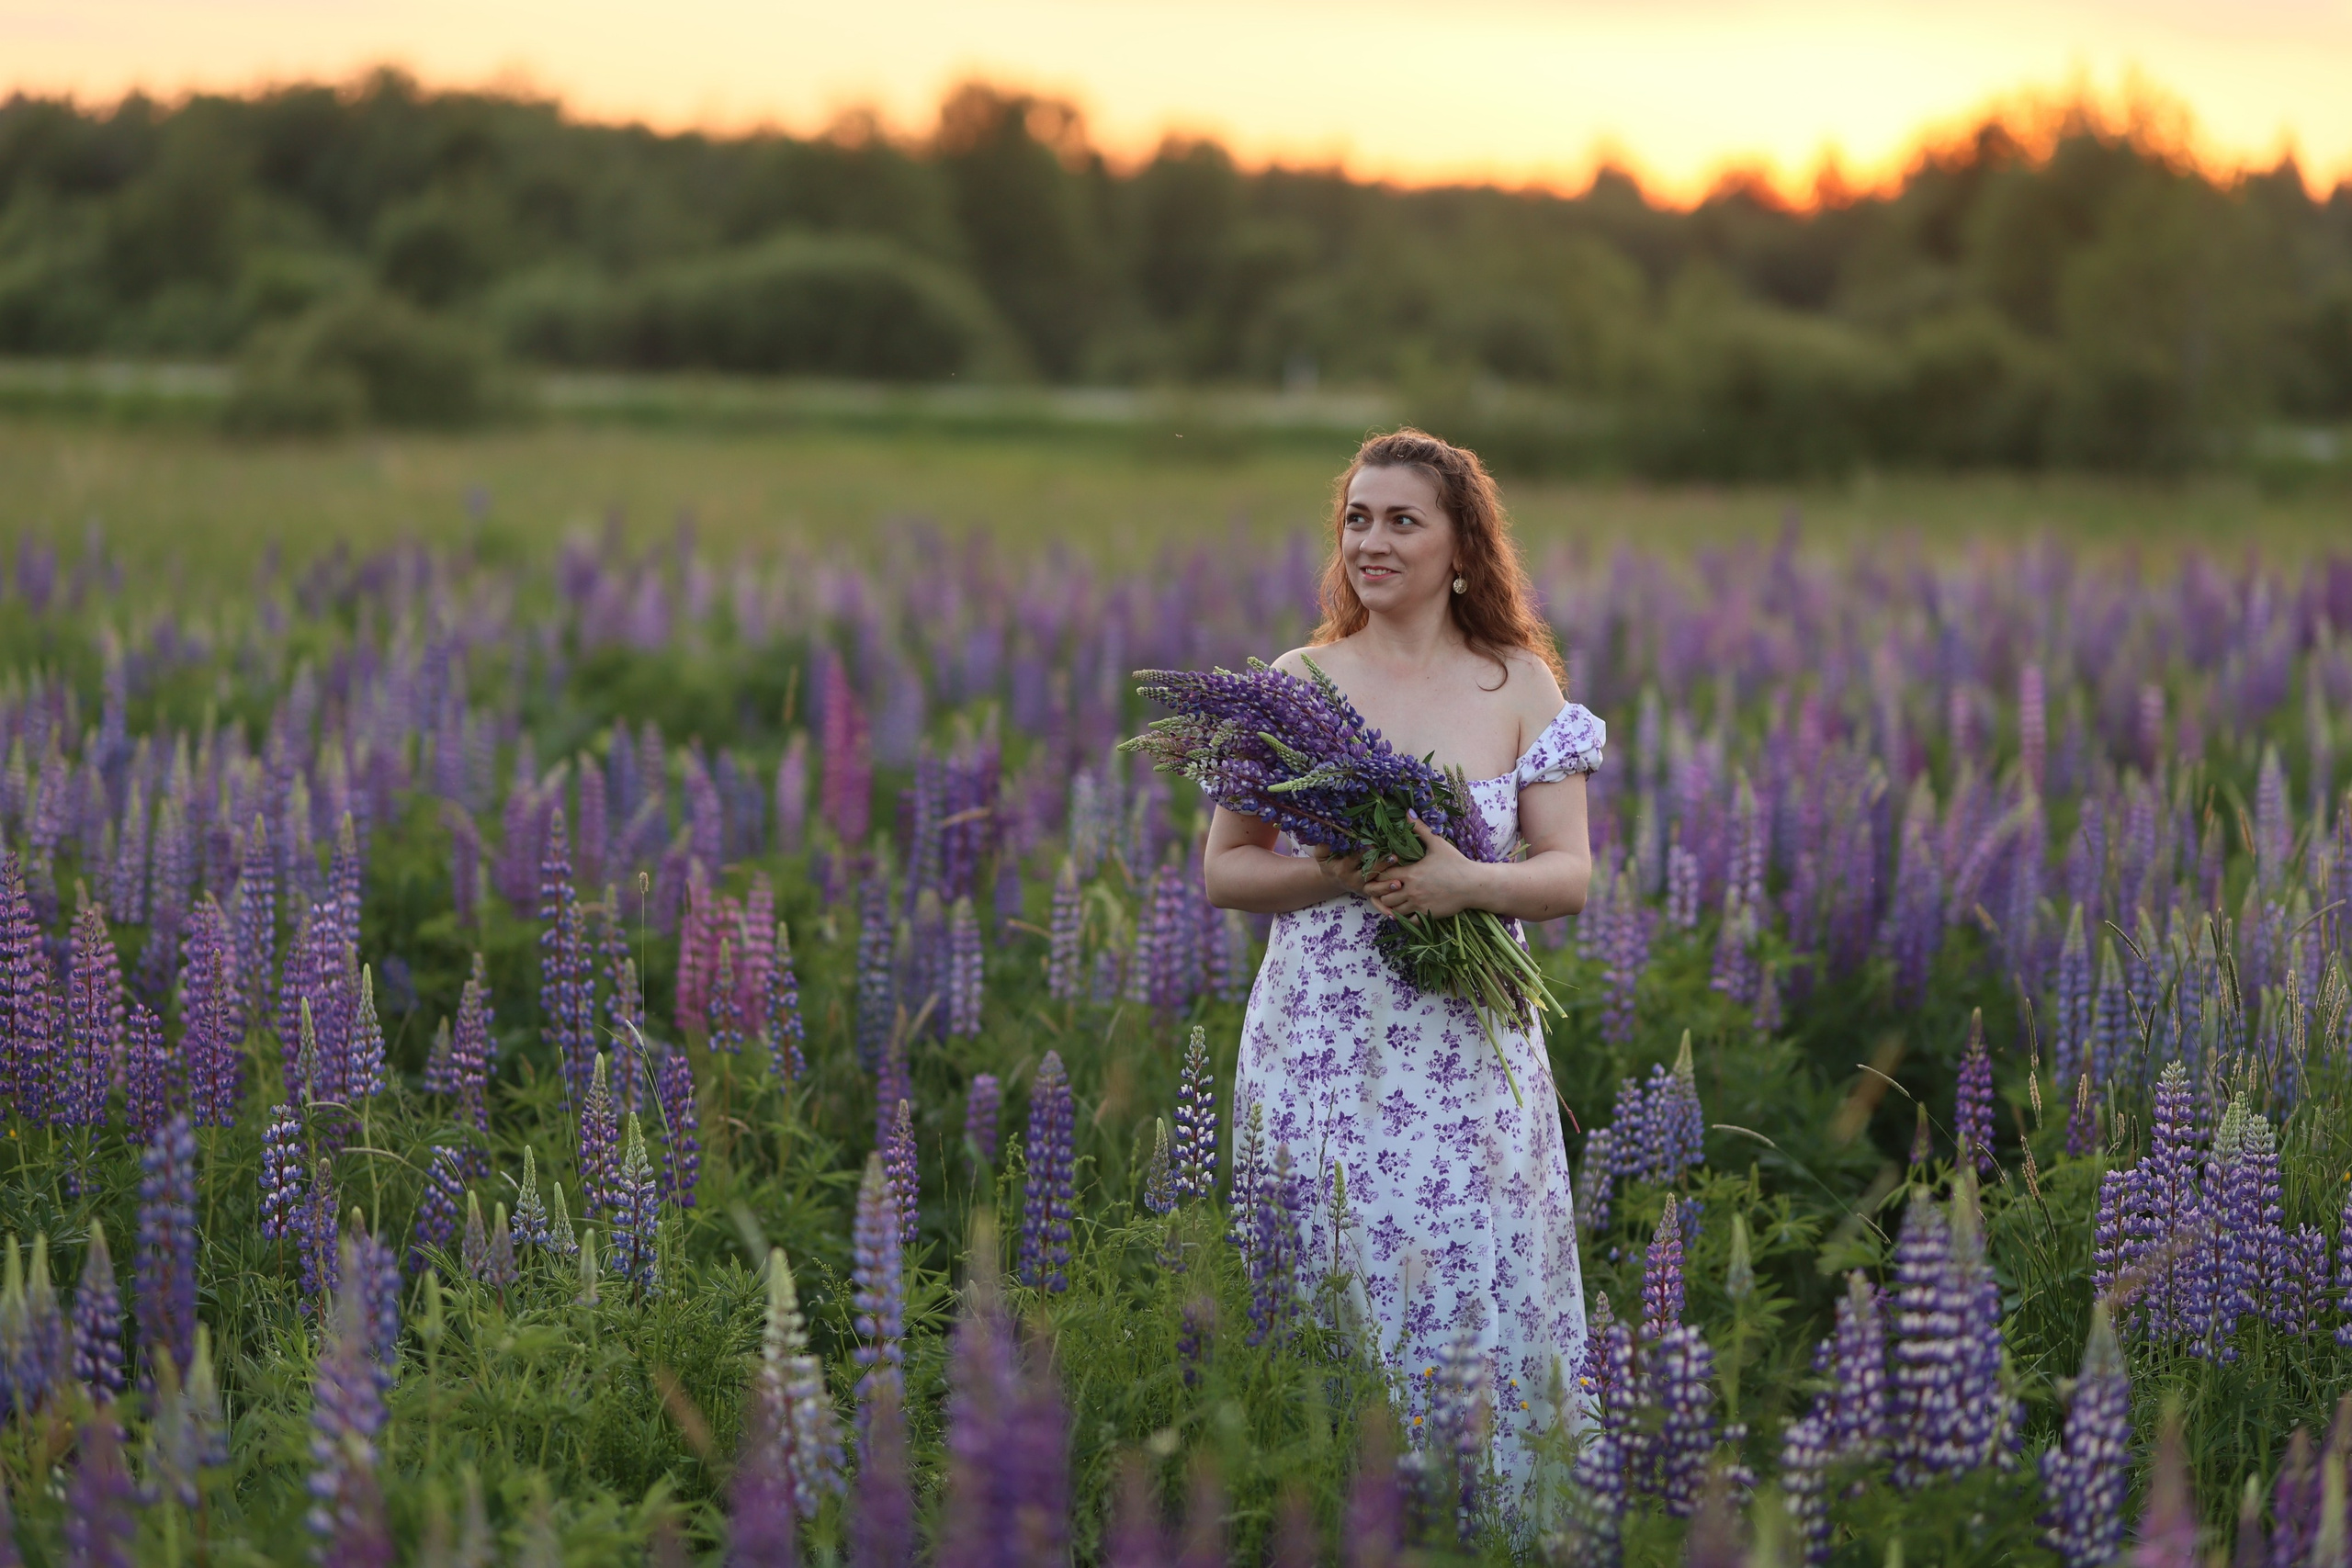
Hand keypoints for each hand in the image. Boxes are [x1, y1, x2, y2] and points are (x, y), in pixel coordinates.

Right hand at [1308, 843, 1396, 900]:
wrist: (1331, 878)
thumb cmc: (1329, 861)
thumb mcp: (1322, 854)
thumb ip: (1324, 845)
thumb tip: (1330, 832)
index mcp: (1341, 868)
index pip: (1353, 859)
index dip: (1363, 852)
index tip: (1373, 845)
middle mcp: (1352, 879)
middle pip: (1367, 873)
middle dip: (1381, 865)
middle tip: (1394, 857)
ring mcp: (1361, 887)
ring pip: (1374, 888)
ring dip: (1386, 886)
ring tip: (1398, 883)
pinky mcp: (1368, 893)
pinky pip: (1378, 897)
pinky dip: (1387, 898)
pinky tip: (1397, 894)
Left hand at [1364, 816, 1480, 919]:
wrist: (1473, 885)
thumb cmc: (1456, 863)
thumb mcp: (1437, 843)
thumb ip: (1420, 829)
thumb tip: (1407, 813)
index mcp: (1410, 873)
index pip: (1382, 876)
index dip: (1376, 875)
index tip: (1378, 874)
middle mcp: (1411, 891)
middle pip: (1383, 896)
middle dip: (1379, 892)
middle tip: (1380, 889)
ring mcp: (1418, 905)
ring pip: (1393, 910)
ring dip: (1389, 906)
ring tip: (1390, 900)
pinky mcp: (1426, 915)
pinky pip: (1407, 922)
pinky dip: (1402, 918)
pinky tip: (1403, 912)